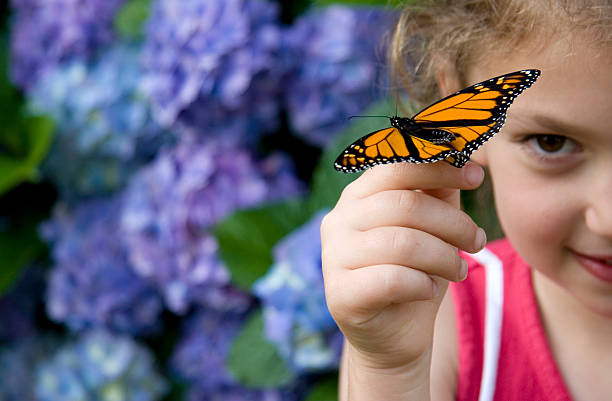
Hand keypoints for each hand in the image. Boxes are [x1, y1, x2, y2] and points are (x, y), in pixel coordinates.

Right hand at [321, 161, 485, 371]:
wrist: (392, 334)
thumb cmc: (413, 272)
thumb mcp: (431, 227)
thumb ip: (437, 191)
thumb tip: (461, 154)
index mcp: (356, 197)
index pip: (396, 168)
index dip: (439, 168)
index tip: (476, 176)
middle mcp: (338, 221)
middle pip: (405, 205)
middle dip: (453, 223)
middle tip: (478, 241)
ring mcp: (333, 257)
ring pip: (403, 243)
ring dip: (445, 257)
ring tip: (459, 269)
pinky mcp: (340, 294)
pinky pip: (393, 279)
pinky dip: (424, 284)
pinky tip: (430, 290)